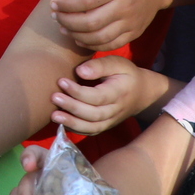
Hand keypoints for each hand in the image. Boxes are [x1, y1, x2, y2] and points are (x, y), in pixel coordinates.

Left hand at [50, 55, 169, 136]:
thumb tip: (79, 71)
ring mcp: (111, 120)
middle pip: (93, 114)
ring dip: (72, 122)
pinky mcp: (105, 125)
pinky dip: (76, 129)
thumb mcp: (118, 63)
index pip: (98, 96)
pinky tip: (61, 122)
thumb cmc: (126, 74)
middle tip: (53, 97)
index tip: (61, 81)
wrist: (142, 93)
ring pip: (92, 127)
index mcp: (119, 92)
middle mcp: (116, 110)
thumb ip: (100, 65)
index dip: (78, 92)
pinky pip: (91, 131)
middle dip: (72, 107)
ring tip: (53, 115)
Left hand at [52, 0, 175, 52]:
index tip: (53, 4)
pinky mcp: (134, 33)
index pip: (85, 1)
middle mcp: (125, 7)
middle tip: (55, 17)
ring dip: (76, 36)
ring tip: (63, 28)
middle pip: (90, 22)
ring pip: (99, 38)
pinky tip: (79, 39)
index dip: (65, 5)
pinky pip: (110, 45)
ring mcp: (130, 23)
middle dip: (67, 22)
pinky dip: (92, 45)